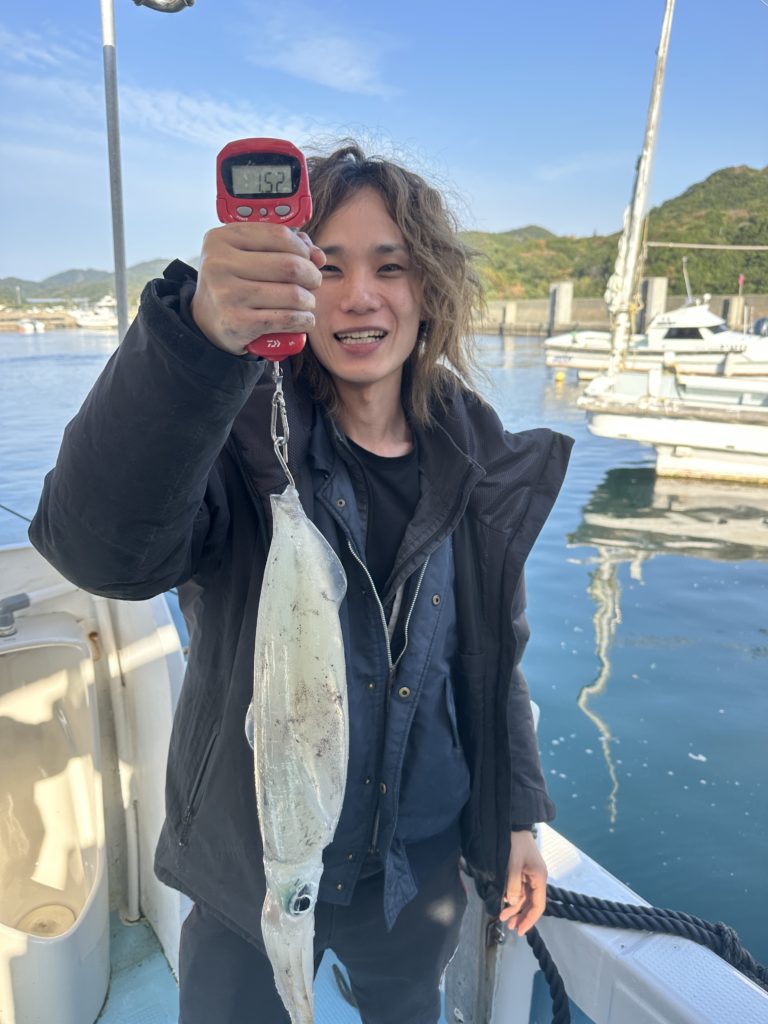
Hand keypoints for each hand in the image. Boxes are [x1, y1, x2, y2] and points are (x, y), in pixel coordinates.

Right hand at [191, 224, 324, 354]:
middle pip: (290, 265)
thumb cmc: (234, 284)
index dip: (303, 248)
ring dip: (309, 301)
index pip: (279, 235)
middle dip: (312, 276)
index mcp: (221, 239)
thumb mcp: (247, 257)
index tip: (309, 259)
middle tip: (313, 283)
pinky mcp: (238, 323)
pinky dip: (304, 320)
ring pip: (294, 294)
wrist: (208, 323)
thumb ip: (283, 247)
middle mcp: (219, 264)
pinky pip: (288, 319)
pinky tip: (303, 319)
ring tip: (306, 303)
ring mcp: (227, 294)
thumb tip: (318, 256)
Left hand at [498, 830, 546, 936]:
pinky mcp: (523, 873)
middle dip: (522, 916)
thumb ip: (513, 884)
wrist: (513, 826)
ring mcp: (530, 877)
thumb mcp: (513, 864)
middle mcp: (537, 879)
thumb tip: (512, 902)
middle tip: (510, 927)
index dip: (530, 919)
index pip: (538, 905)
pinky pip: (520, 891)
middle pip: (532, 904)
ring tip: (504, 919)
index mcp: (539, 878)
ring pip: (525, 899)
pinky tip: (505, 905)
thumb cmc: (515, 843)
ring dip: (515, 909)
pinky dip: (513, 899)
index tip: (520, 930)